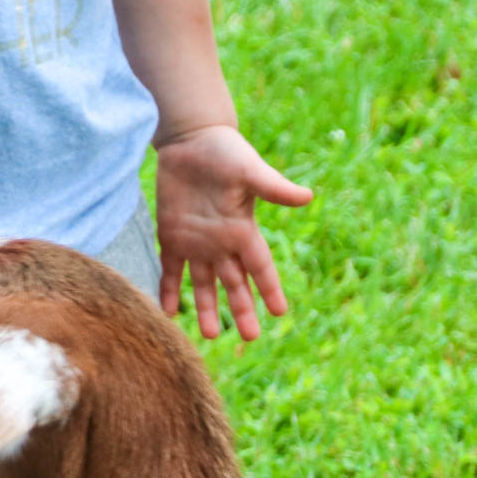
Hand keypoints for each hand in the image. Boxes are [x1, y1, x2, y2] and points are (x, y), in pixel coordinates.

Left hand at [154, 125, 311, 341]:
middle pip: (235, 283)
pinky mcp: (171, 235)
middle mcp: (222, 242)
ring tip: (209, 336)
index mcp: (243, 230)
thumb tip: (308, 197)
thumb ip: (274, 188)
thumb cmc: (226, 152)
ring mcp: (196, 242)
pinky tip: (168, 313)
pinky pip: (171, 270)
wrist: (191, 139)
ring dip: (206, 308)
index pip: (260, 267)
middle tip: (251, 337)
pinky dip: (169, 290)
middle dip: (242, 310)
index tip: (280, 313)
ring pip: (204, 284)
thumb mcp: (250, 171)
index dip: (270, 289)